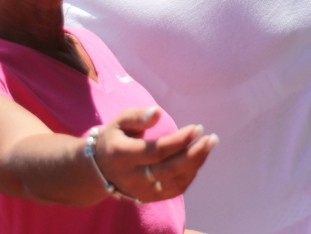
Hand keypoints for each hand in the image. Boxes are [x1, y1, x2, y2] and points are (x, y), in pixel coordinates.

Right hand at [94, 107, 218, 202]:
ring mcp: (141, 191)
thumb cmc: (115, 138)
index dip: (179, 140)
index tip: (197, 128)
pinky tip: (199, 159)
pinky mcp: (149, 197)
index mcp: (122, 155)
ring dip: (196, 164)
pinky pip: (174, 191)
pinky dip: (190, 175)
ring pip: (174, 183)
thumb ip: (138, 116)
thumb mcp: (120, 121)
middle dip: (194, 154)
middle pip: (168, 170)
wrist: (99, 169)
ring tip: (210, 144)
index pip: (156, 151)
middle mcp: (132, 177)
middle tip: (211, 138)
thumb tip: (158, 112)